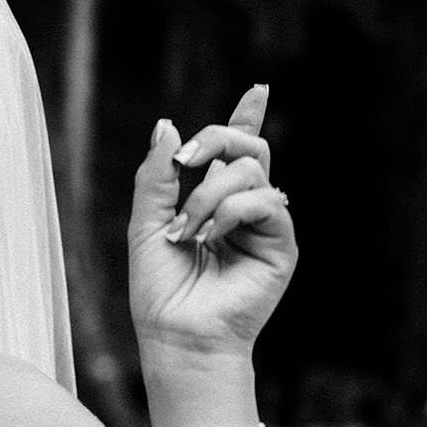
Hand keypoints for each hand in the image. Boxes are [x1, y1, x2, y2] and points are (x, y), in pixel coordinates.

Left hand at [127, 85, 295, 360]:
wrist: (176, 336)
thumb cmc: (159, 289)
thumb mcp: (145, 223)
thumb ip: (156, 176)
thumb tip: (168, 124)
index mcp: (213, 202)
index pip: (236, 152)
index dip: (247, 119)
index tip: (259, 90)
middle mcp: (243, 210)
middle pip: (248, 148)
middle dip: (215, 140)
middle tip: (185, 162)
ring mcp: (264, 227)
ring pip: (251, 171)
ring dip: (208, 195)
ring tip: (187, 232)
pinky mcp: (282, 246)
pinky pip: (265, 203)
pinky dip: (230, 212)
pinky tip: (209, 237)